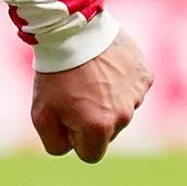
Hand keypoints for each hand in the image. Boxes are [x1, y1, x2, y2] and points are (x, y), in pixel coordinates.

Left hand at [32, 27, 152, 162]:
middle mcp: (124, 116)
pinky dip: (121, 82)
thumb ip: (55, 143)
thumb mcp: (41, 115)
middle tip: (77, 92)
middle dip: (93, 119)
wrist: (73, 31)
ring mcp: (137, 95)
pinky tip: (105, 66)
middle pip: (108, 132)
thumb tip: (73, 149)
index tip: (67, 116)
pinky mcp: (145, 76)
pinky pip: (133, 89)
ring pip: (121, 109)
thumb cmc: (55, 75)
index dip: (75, 138)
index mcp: (99, 129)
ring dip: (108, 99)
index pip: (91, 154)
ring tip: (90, 76)